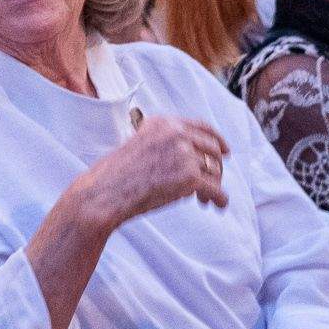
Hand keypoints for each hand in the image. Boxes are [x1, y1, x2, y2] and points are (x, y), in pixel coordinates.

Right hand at [68, 117, 228, 233]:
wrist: (104, 193)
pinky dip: (219, 199)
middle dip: (215, 167)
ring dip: (213, 186)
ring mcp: (184, 154)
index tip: (224, 151)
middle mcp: (176, 133)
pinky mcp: (189, 177)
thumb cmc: (116, 176)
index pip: (201, 127)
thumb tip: (196, 158)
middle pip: (212, 149)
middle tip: (213, 182)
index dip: (217, 139)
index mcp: (163, 123)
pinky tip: (218, 206)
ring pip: (214, 171)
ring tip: (206, 200)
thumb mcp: (140, 145)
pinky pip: (215, 189)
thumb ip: (165, 144)